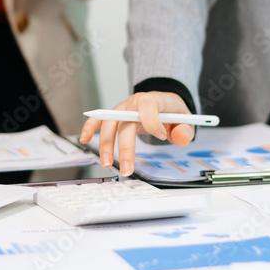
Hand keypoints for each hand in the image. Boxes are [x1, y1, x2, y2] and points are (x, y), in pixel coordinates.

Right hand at [79, 92, 194, 176]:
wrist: (164, 102)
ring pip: (110, 124)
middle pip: (125, 122)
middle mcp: (135, 102)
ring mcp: (123, 108)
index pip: (148, 107)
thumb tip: (180, 139)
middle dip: (125, 147)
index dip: (152, 122)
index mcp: (154, 100)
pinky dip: (90, 128)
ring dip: (106, 144)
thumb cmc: (173, 112)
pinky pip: (100, 120)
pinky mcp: (115, 114)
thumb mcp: (185, 120)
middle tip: (127, 169)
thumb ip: (184, 130)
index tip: (160, 136)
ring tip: (107, 163)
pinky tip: (83, 139)